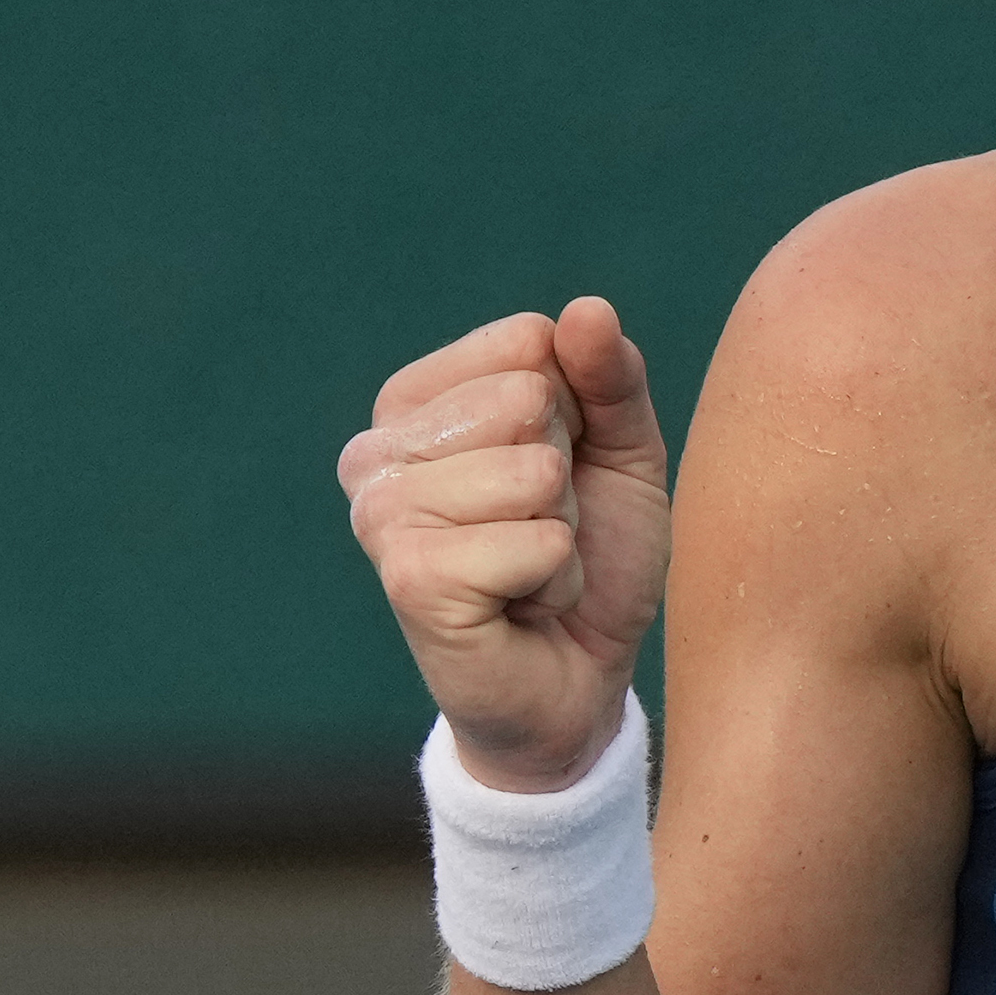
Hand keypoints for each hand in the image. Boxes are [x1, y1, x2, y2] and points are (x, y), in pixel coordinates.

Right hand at [339, 298, 668, 792]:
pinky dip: (559, 579)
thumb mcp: (619, 451)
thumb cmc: (590, 560)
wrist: (578, 684)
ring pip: (535, 471)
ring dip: (564, 533)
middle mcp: (376, 450)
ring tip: (530, 571)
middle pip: (529, 398)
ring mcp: (382, 514)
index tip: (555, 476)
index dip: (577, 412)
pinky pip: (538, 541)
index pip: (529, 340)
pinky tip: (523, 606)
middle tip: (540, 532)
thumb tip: (584, 310)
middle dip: (566, 476)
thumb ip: (608, 377)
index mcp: (415, 401)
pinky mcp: (410, 578)